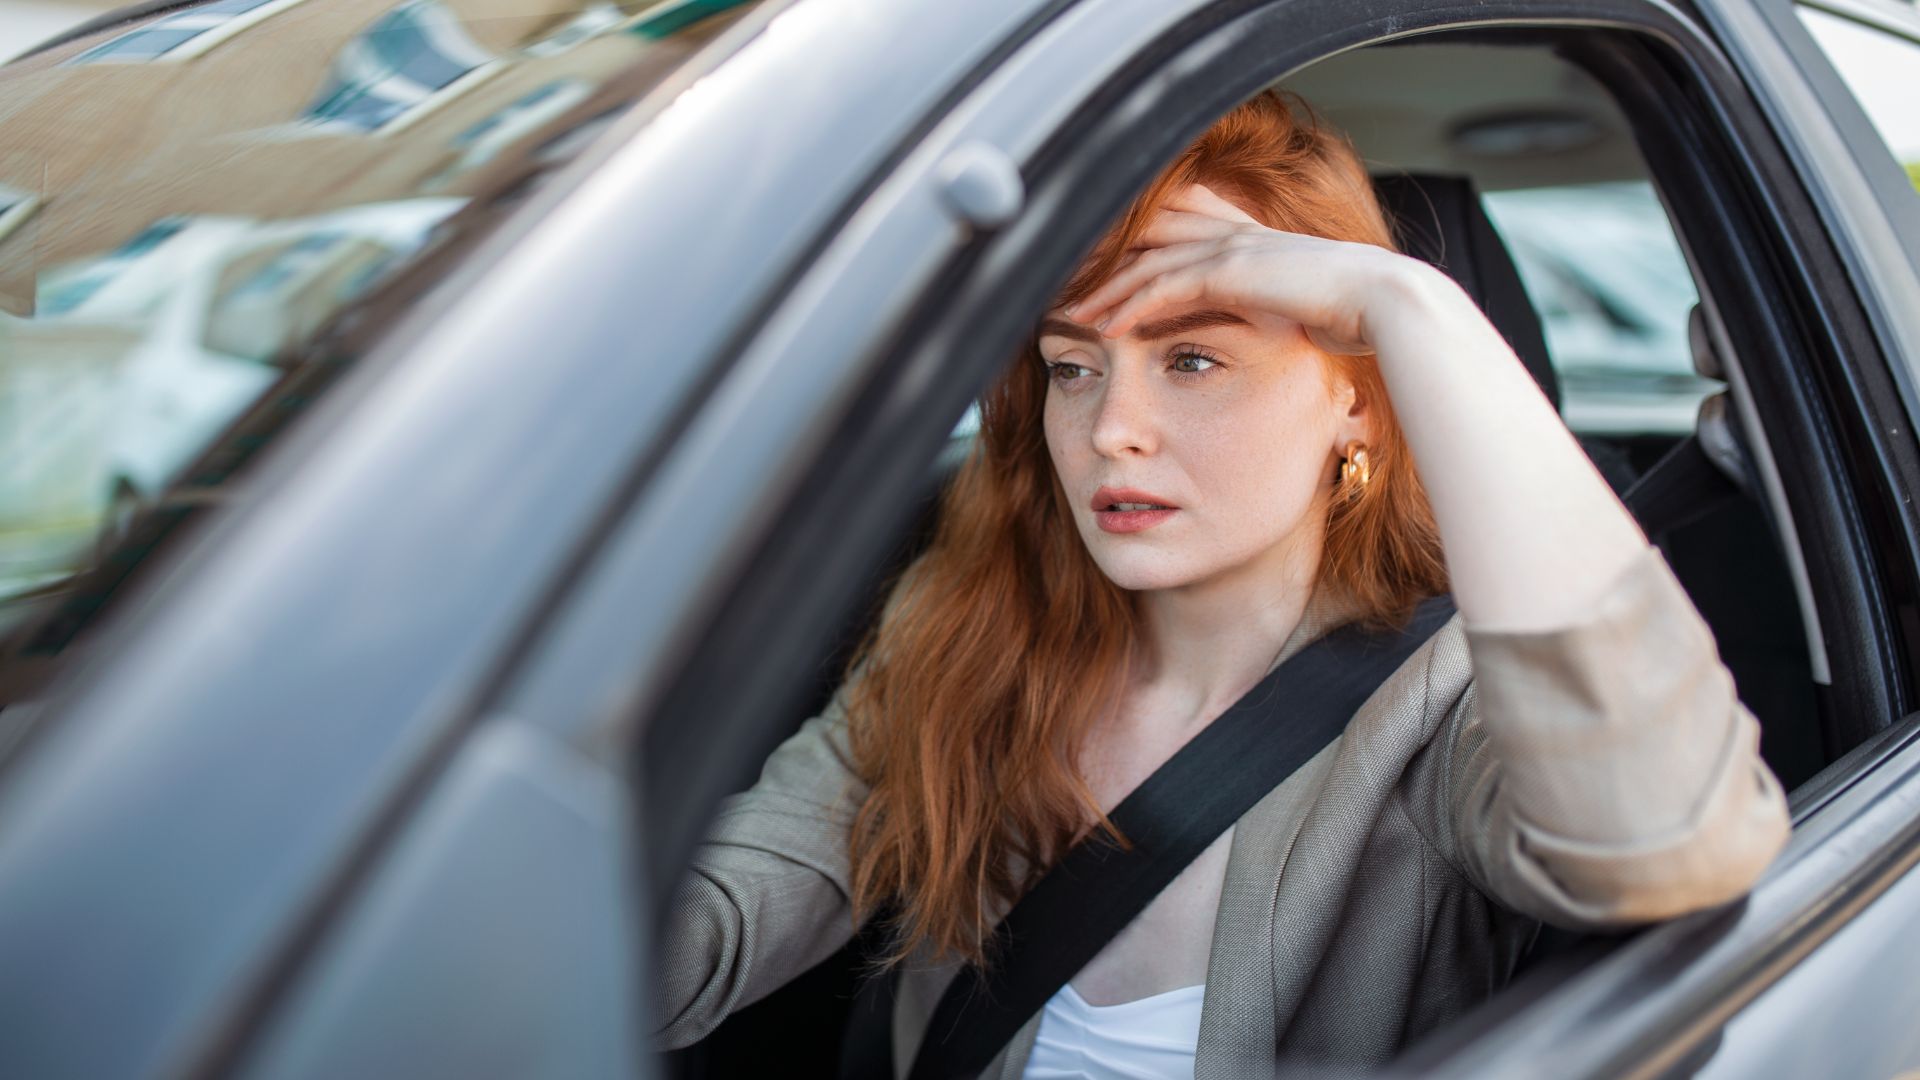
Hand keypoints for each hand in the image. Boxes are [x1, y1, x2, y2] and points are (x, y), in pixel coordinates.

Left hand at [1063, 184, 1431, 356]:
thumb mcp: (1298, 308)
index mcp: (1245, 238)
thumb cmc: (1352, 314)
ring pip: (1146, 262)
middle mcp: (1231, 233)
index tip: (1090, 280)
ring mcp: (1230, 247)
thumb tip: (1263, 333)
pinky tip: (1103, 326)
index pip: (1170, 234)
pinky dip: (1130, 305)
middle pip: (1145, 239)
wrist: (1384, 304)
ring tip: (1068, 314)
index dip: (1127, 255)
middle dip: (1101, 263)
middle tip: (1058, 288)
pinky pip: (1165, 286)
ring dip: (1104, 289)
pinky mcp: (1231, 270)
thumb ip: (1268, 310)